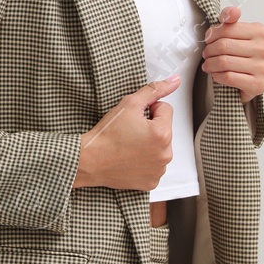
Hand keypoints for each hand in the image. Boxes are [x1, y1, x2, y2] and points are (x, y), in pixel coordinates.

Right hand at [74, 76, 178, 190]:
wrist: (90, 160)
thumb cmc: (106, 135)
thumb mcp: (129, 104)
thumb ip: (154, 90)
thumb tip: (174, 81)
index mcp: (162, 134)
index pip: (165, 110)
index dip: (148, 110)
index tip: (133, 119)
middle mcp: (165, 154)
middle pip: (164, 130)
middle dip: (150, 128)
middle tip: (129, 132)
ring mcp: (159, 170)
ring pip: (159, 147)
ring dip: (148, 145)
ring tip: (128, 146)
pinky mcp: (151, 182)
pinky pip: (154, 166)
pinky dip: (144, 162)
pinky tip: (129, 159)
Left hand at [203, 5, 263, 104]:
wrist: (253, 80)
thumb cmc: (245, 55)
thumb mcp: (238, 34)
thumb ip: (231, 20)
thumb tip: (233, 11)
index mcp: (263, 32)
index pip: (228, 28)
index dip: (212, 34)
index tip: (208, 39)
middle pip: (224, 45)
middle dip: (209, 50)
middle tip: (207, 54)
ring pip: (224, 62)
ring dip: (210, 64)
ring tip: (209, 64)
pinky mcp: (258, 84)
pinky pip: (229, 77)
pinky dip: (217, 75)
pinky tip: (217, 74)